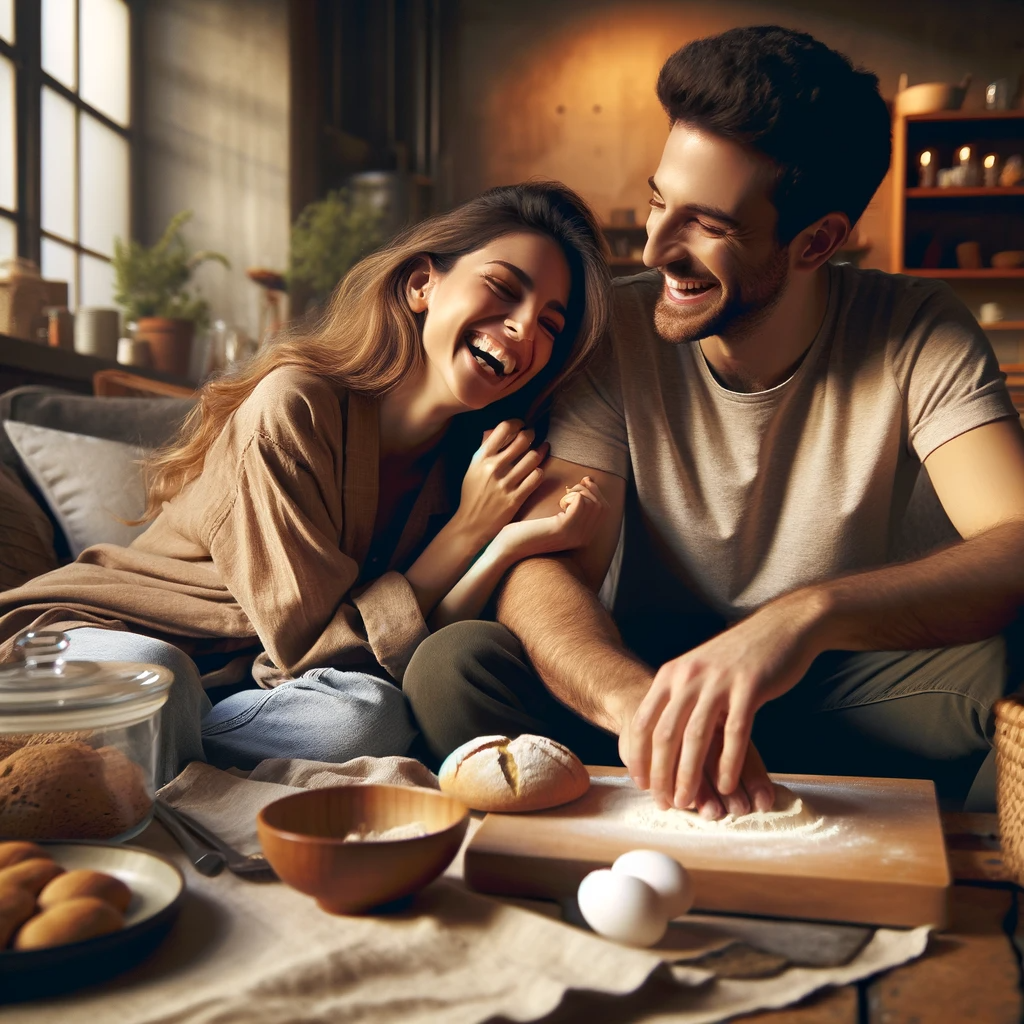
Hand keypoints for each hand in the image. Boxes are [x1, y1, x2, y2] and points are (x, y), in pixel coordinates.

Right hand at [454, 421, 548, 547]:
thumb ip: (484, 449)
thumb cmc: (472, 494)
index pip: (503, 428)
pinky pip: (536, 478)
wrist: (470, 524)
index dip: (516, 423)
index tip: (521, 425)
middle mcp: (493, 468)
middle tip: (533, 435)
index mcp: (481, 458)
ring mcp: (505, 484)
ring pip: (533, 458)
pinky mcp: (515, 499)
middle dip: (531, 434)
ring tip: (541, 450)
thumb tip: (496, 430)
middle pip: (522, 440)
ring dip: (539, 452)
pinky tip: (536, 471)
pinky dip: (539, 472)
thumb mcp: (472, 469)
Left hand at [496, 477, 607, 561]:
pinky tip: (558, 502)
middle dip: (587, 490)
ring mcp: (575, 535)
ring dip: (577, 492)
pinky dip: (571, 496)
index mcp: (583, 536)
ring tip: (562, 497)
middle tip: (568, 490)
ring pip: (592, 502)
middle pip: (601, 505)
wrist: (509, 547)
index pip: (604, 508)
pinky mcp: (563, 529)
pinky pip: (580, 502)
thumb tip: (586, 481)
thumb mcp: (554, 517)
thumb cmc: (527, 528)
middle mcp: (583, 538)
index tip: (581, 482)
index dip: (595, 491)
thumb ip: (571, 507)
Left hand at [619, 592, 824, 813]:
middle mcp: (689, 676)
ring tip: (689, 801)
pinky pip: (734, 733)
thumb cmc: (738, 656)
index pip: (643, 721)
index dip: (639, 756)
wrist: (780, 627)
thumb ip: (679, 696)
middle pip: (665, 734)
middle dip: (662, 773)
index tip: (640, 783)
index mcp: (671, 674)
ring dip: (690, 774)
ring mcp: (718, 681)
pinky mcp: (749, 687)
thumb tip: (662, 736)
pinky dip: (727, 763)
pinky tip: (725, 784)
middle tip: (665, 802)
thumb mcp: (698, 669)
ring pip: (695, 737)